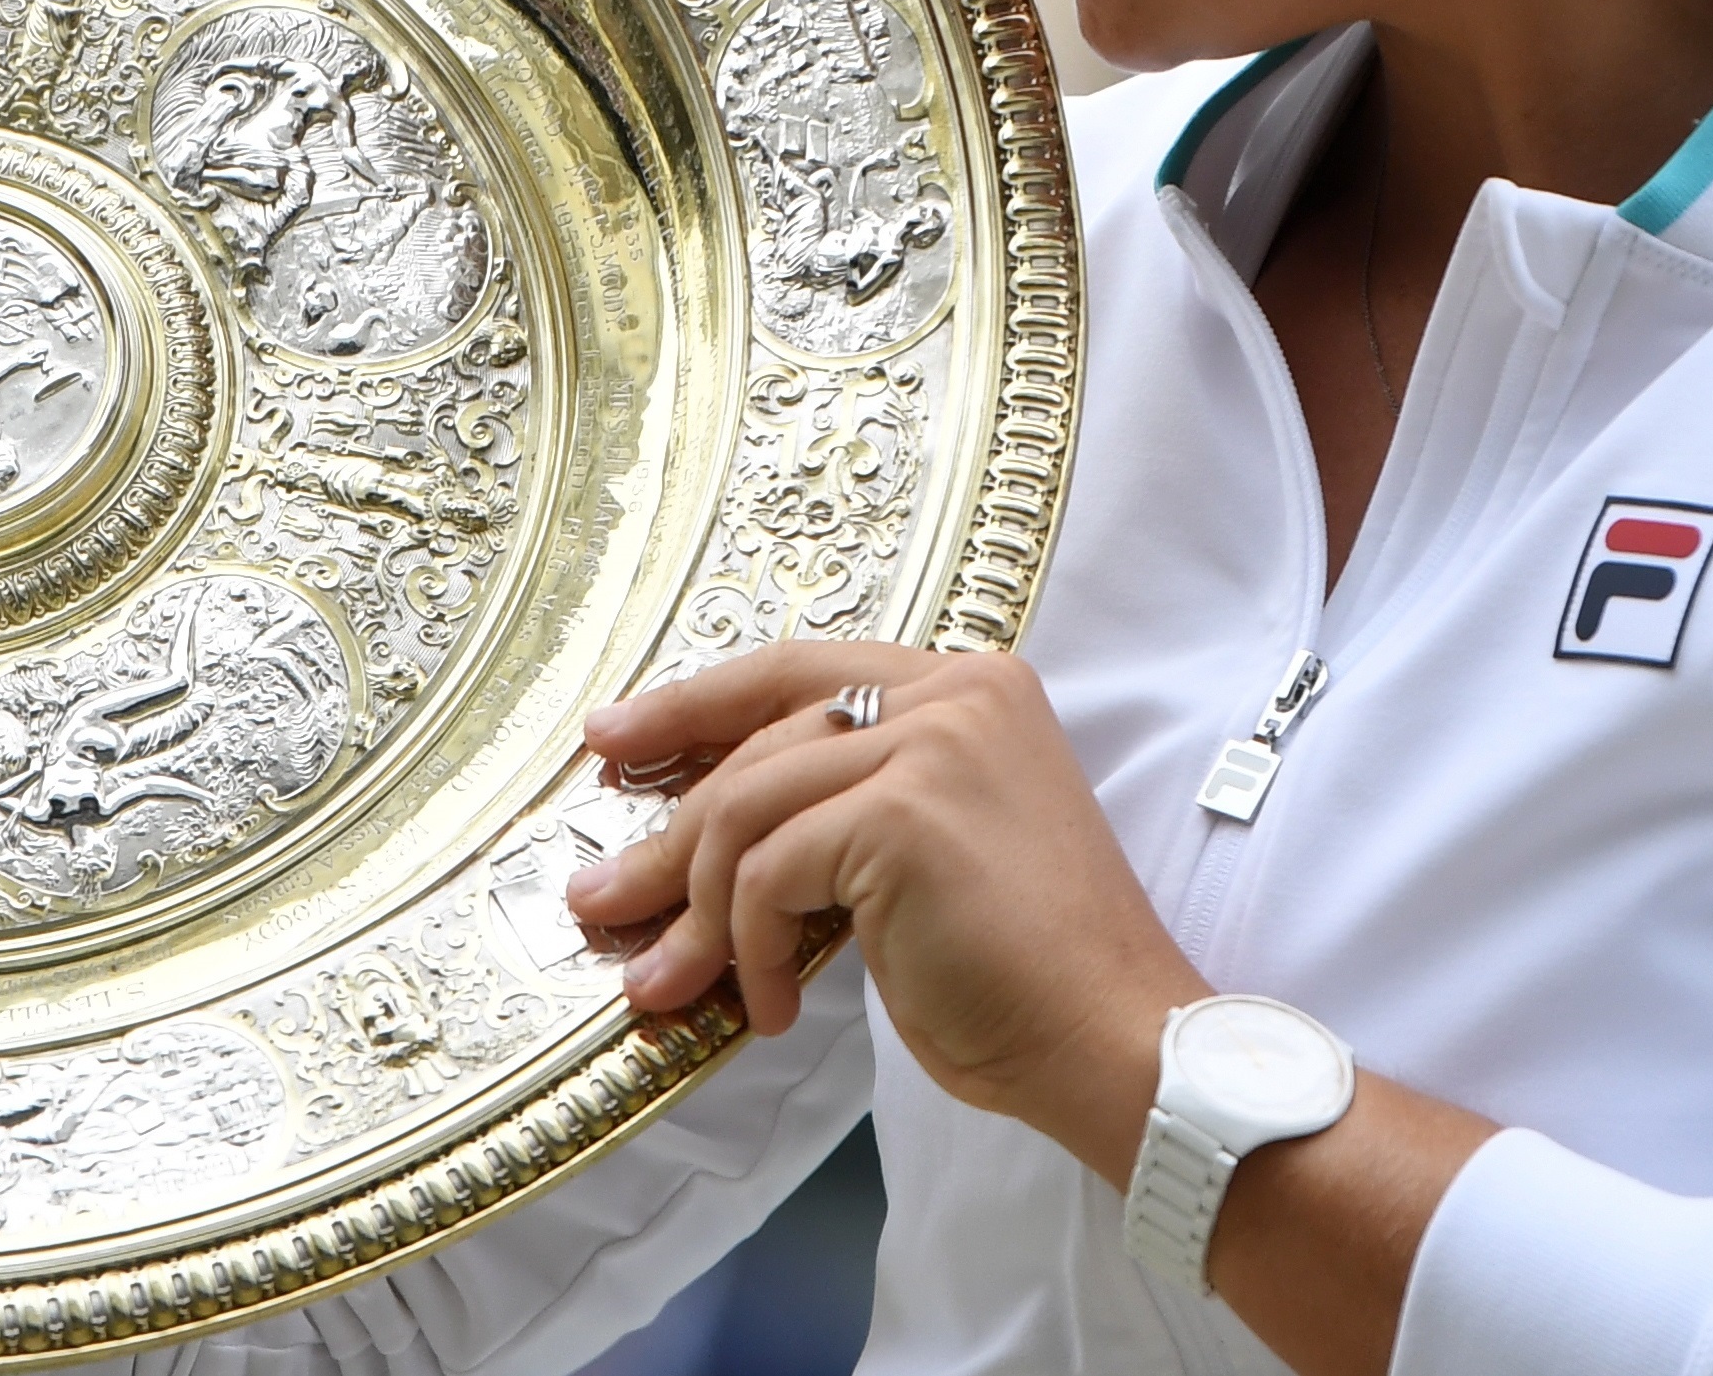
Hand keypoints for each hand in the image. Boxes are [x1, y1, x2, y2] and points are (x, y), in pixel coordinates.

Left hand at [566, 641, 1205, 1172]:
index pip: (798, 673)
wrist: (1112, 1039)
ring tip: (673, 982)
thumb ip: (832, 821)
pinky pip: (766, 875)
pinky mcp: (904, 809)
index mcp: (971, 687)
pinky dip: (748, 950)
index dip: (696, 705)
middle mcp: (956, 692)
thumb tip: (688, 846)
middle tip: (600, 896)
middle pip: (758, 739)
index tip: (616, 738)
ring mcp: (933, 742)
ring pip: (746, 811)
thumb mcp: (919, 863)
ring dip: (696, 912)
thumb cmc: (1024, 976)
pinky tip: (773, 1006)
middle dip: (668, 832)